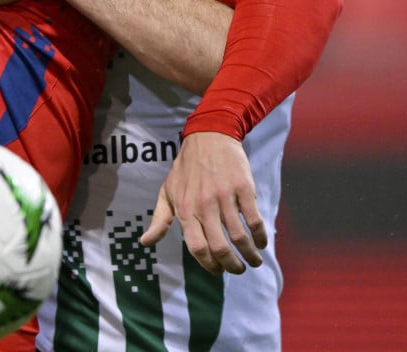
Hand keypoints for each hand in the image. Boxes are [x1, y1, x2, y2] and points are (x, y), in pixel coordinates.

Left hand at [141, 132, 266, 274]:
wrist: (208, 136)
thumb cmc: (185, 168)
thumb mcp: (167, 192)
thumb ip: (159, 220)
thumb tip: (144, 243)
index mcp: (185, 209)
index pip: (197, 248)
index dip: (209, 265)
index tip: (218, 271)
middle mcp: (204, 206)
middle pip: (220, 247)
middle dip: (232, 266)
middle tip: (238, 270)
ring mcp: (225, 197)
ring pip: (240, 237)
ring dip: (249, 255)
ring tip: (254, 261)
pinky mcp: (243, 188)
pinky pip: (254, 219)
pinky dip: (260, 236)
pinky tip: (262, 242)